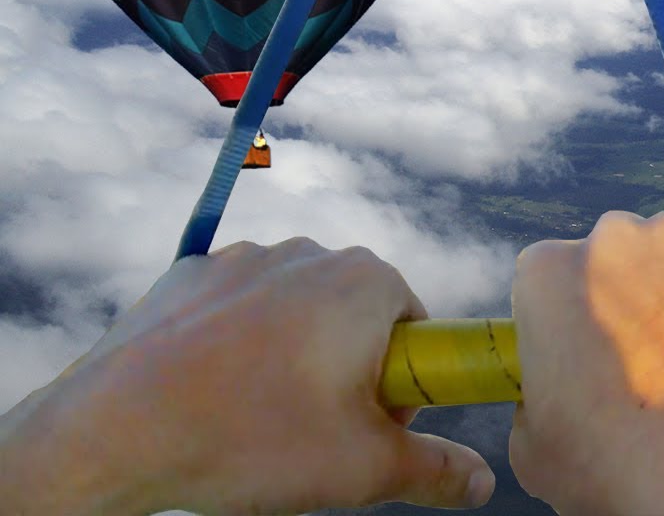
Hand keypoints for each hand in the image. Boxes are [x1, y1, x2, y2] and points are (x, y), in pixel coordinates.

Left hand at [0, 238, 493, 514]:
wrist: (112, 430)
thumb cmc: (248, 439)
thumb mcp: (363, 469)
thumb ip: (435, 470)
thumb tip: (481, 481)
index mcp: (365, 282)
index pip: (418, 332)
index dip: (401, 389)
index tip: (366, 428)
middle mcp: (311, 251)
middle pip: (358, 319)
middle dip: (349, 373)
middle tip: (316, 433)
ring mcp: (246, 258)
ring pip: (298, 314)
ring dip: (295, 360)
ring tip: (257, 419)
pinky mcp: (192, 275)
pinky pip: (240, 311)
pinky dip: (239, 348)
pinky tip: (215, 395)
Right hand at [508, 212, 663, 514]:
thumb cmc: (627, 470)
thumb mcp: (535, 453)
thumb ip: (531, 401)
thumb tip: (551, 392)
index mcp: (547, 276)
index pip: (547, 285)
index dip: (568, 325)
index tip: (589, 362)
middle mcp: (612, 237)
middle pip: (613, 258)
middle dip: (627, 299)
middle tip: (652, 363)